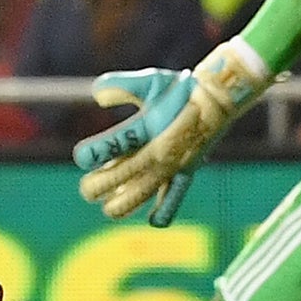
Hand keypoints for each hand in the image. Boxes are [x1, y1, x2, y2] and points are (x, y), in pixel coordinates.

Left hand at [74, 39, 271, 225]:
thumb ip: (120, 85)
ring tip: (107, 207)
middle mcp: (158, 150)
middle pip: (121, 175)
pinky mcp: (185, 174)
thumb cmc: (179, 89)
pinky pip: (174, 199)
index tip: (81, 158)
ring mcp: (172, 165)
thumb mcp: (150, 80)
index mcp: (148, 126)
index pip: (115, 143)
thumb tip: (96, 95)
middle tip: (87, 190)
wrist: (219, 99)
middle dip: (98, 186)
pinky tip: (152, 219)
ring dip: (121, 204)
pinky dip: (163, 212)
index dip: (95, 153)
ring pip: (142, 194)